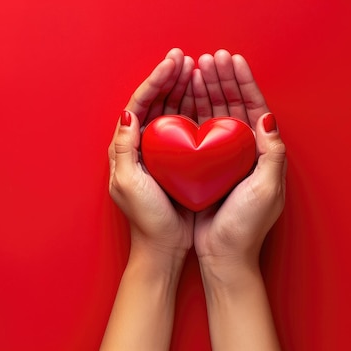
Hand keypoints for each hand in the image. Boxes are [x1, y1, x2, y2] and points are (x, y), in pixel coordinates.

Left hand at [108, 48, 195, 261]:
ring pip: (169, 111)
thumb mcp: (128, 182)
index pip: (137, 104)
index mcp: (123, 147)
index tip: (172, 63)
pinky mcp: (176, 160)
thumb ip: (124, 148)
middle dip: (168, 78)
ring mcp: (158, 152)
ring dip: (180, 89)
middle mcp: (139, 145)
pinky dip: (192, 109)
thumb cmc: (145, 217)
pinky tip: (204, 97)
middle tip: (184, 58)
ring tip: (195, 69)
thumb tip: (127, 114)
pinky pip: (184, 127)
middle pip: (153, 103)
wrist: (163, 246)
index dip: (154, 81)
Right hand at [192, 49, 286, 272]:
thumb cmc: (246, 225)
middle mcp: (238, 150)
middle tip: (205, 58)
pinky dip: (186, 113)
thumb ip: (270, 152)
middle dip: (219, 79)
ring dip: (201, 90)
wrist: (221, 255)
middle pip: (229, 105)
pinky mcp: (196, 166)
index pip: (252, 107)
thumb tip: (267, 117)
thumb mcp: (266, 188)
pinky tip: (178, 98)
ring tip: (190, 69)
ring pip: (210, 115)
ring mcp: (216, 157)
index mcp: (260, 152)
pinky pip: (191, 132)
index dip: (242, 81)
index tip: (229, 61)